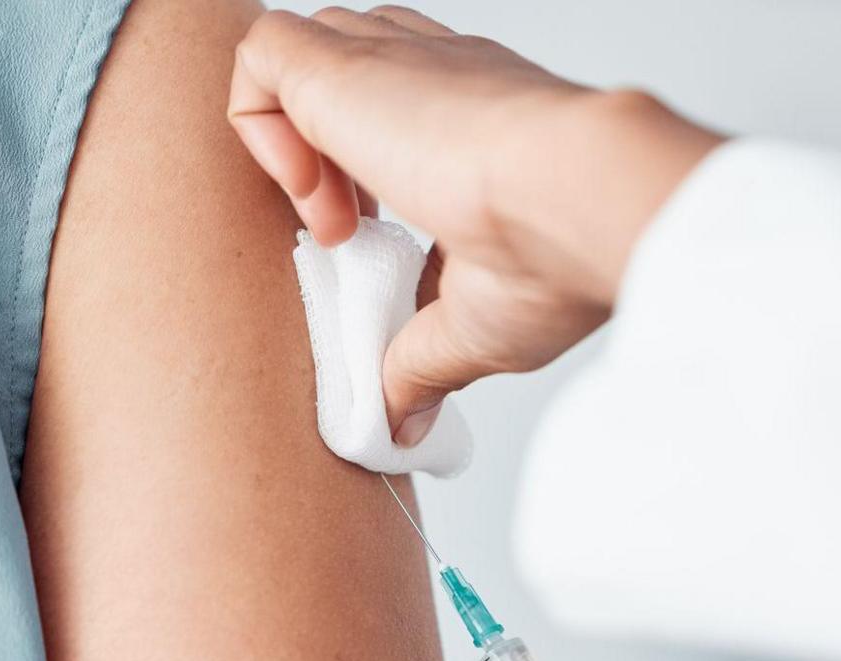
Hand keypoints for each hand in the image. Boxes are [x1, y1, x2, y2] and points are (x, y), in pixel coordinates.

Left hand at [228, 6, 720, 441]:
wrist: (582, 199)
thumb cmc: (560, 254)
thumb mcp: (476, 325)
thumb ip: (423, 362)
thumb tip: (403, 423)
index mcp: (475, 118)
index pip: (397, 107)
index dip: (361, 172)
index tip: (373, 240)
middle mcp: (432, 73)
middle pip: (341, 70)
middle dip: (319, 151)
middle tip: (347, 233)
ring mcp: (389, 59)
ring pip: (297, 57)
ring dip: (288, 143)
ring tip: (331, 222)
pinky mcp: (341, 63)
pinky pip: (259, 56)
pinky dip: (257, 126)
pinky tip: (307, 197)